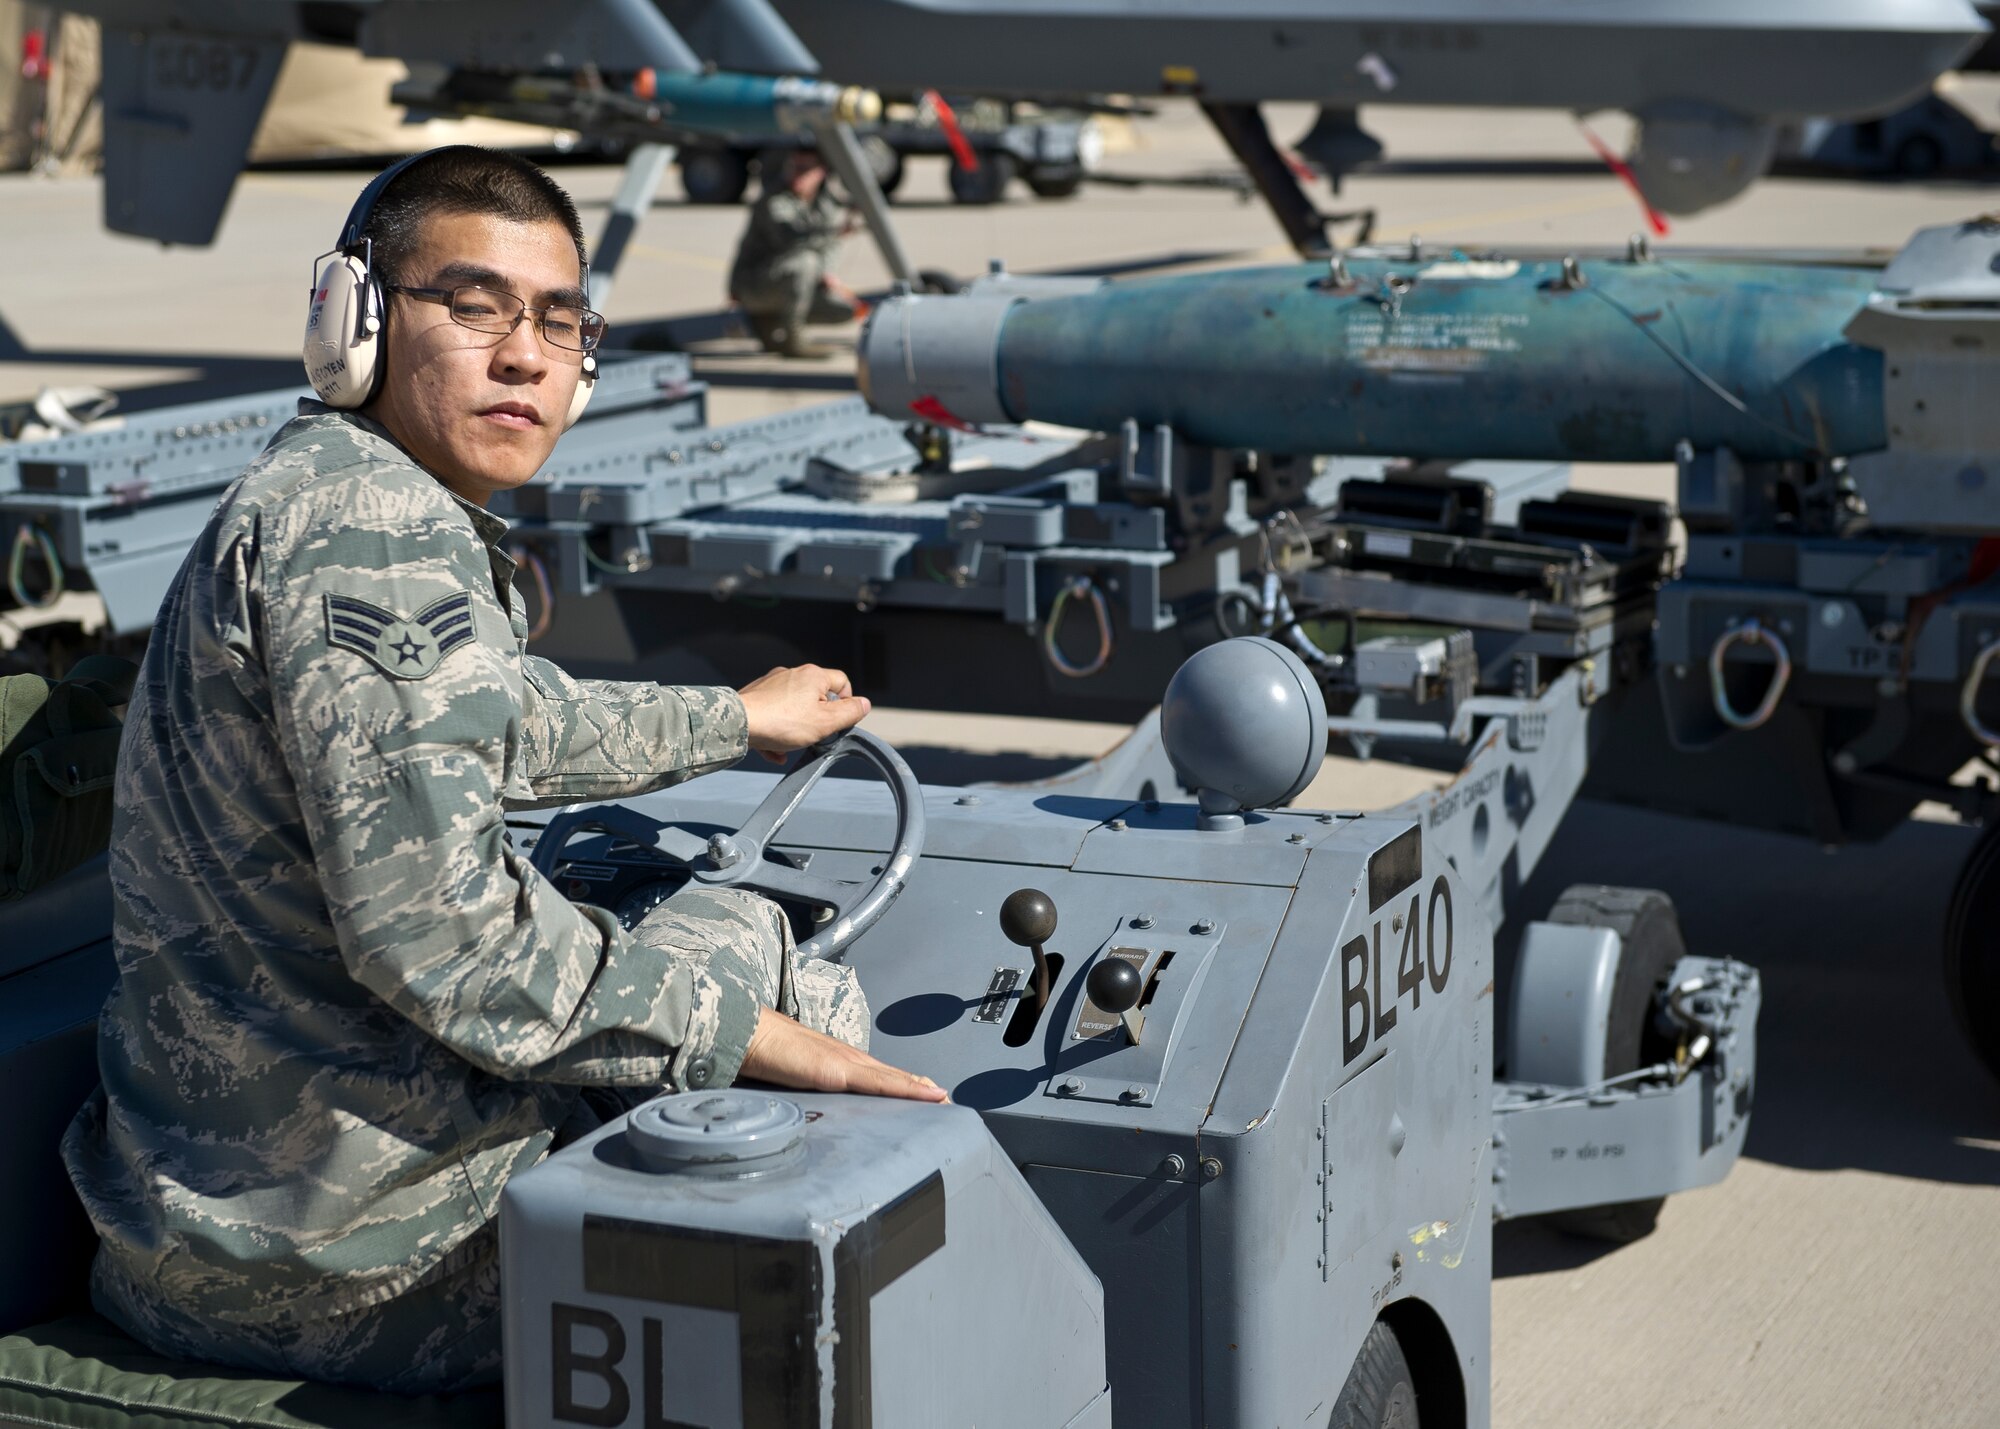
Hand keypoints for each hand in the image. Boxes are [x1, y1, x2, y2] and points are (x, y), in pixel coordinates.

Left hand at [738, 663, 868, 760]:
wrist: (738, 723)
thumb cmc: (781, 722)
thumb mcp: (826, 722)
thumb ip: (849, 713)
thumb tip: (864, 704)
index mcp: (813, 675)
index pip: (842, 682)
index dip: (846, 703)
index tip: (839, 722)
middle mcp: (792, 674)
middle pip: (817, 696)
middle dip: (818, 719)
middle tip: (814, 736)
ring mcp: (772, 684)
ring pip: (794, 708)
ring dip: (796, 728)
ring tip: (790, 744)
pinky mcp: (756, 697)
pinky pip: (774, 714)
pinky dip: (777, 731)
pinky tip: (774, 749)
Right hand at [738, 1007, 948, 1101]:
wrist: (746, 1034)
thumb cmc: (762, 1055)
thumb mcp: (790, 1079)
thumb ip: (803, 1090)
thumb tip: (804, 1107)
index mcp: (839, 1063)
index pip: (879, 1078)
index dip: (904, 1086)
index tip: (926, 1096)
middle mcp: (849, 1059)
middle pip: (894, 1078)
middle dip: (920, 1090)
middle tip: (947, 1102)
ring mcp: (848, 1063)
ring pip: (895, 1080)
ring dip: (922, 1091)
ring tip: (947, 1102)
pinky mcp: (841, 1071)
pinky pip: (882, 1084)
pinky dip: (910, 1090)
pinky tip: (931, 1095)